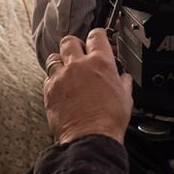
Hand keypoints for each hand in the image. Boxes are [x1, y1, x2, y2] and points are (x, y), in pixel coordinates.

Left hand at [44, 28, 132, 144]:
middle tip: (78, 54)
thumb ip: (123, 82)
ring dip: (60, 61)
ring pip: (53, 57)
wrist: (90, 137)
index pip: (96, 35)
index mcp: (101, 63)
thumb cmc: (109, 120)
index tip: (96, 39)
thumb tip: (123, 78)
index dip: (96, 36)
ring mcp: (61, 77)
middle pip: (69, 41)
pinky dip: (53, 80)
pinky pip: (48, 77)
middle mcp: (78, 65)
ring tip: (66, 70)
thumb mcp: (126, 97)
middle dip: (74, 45)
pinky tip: (60, 88)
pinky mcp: (49, 90)